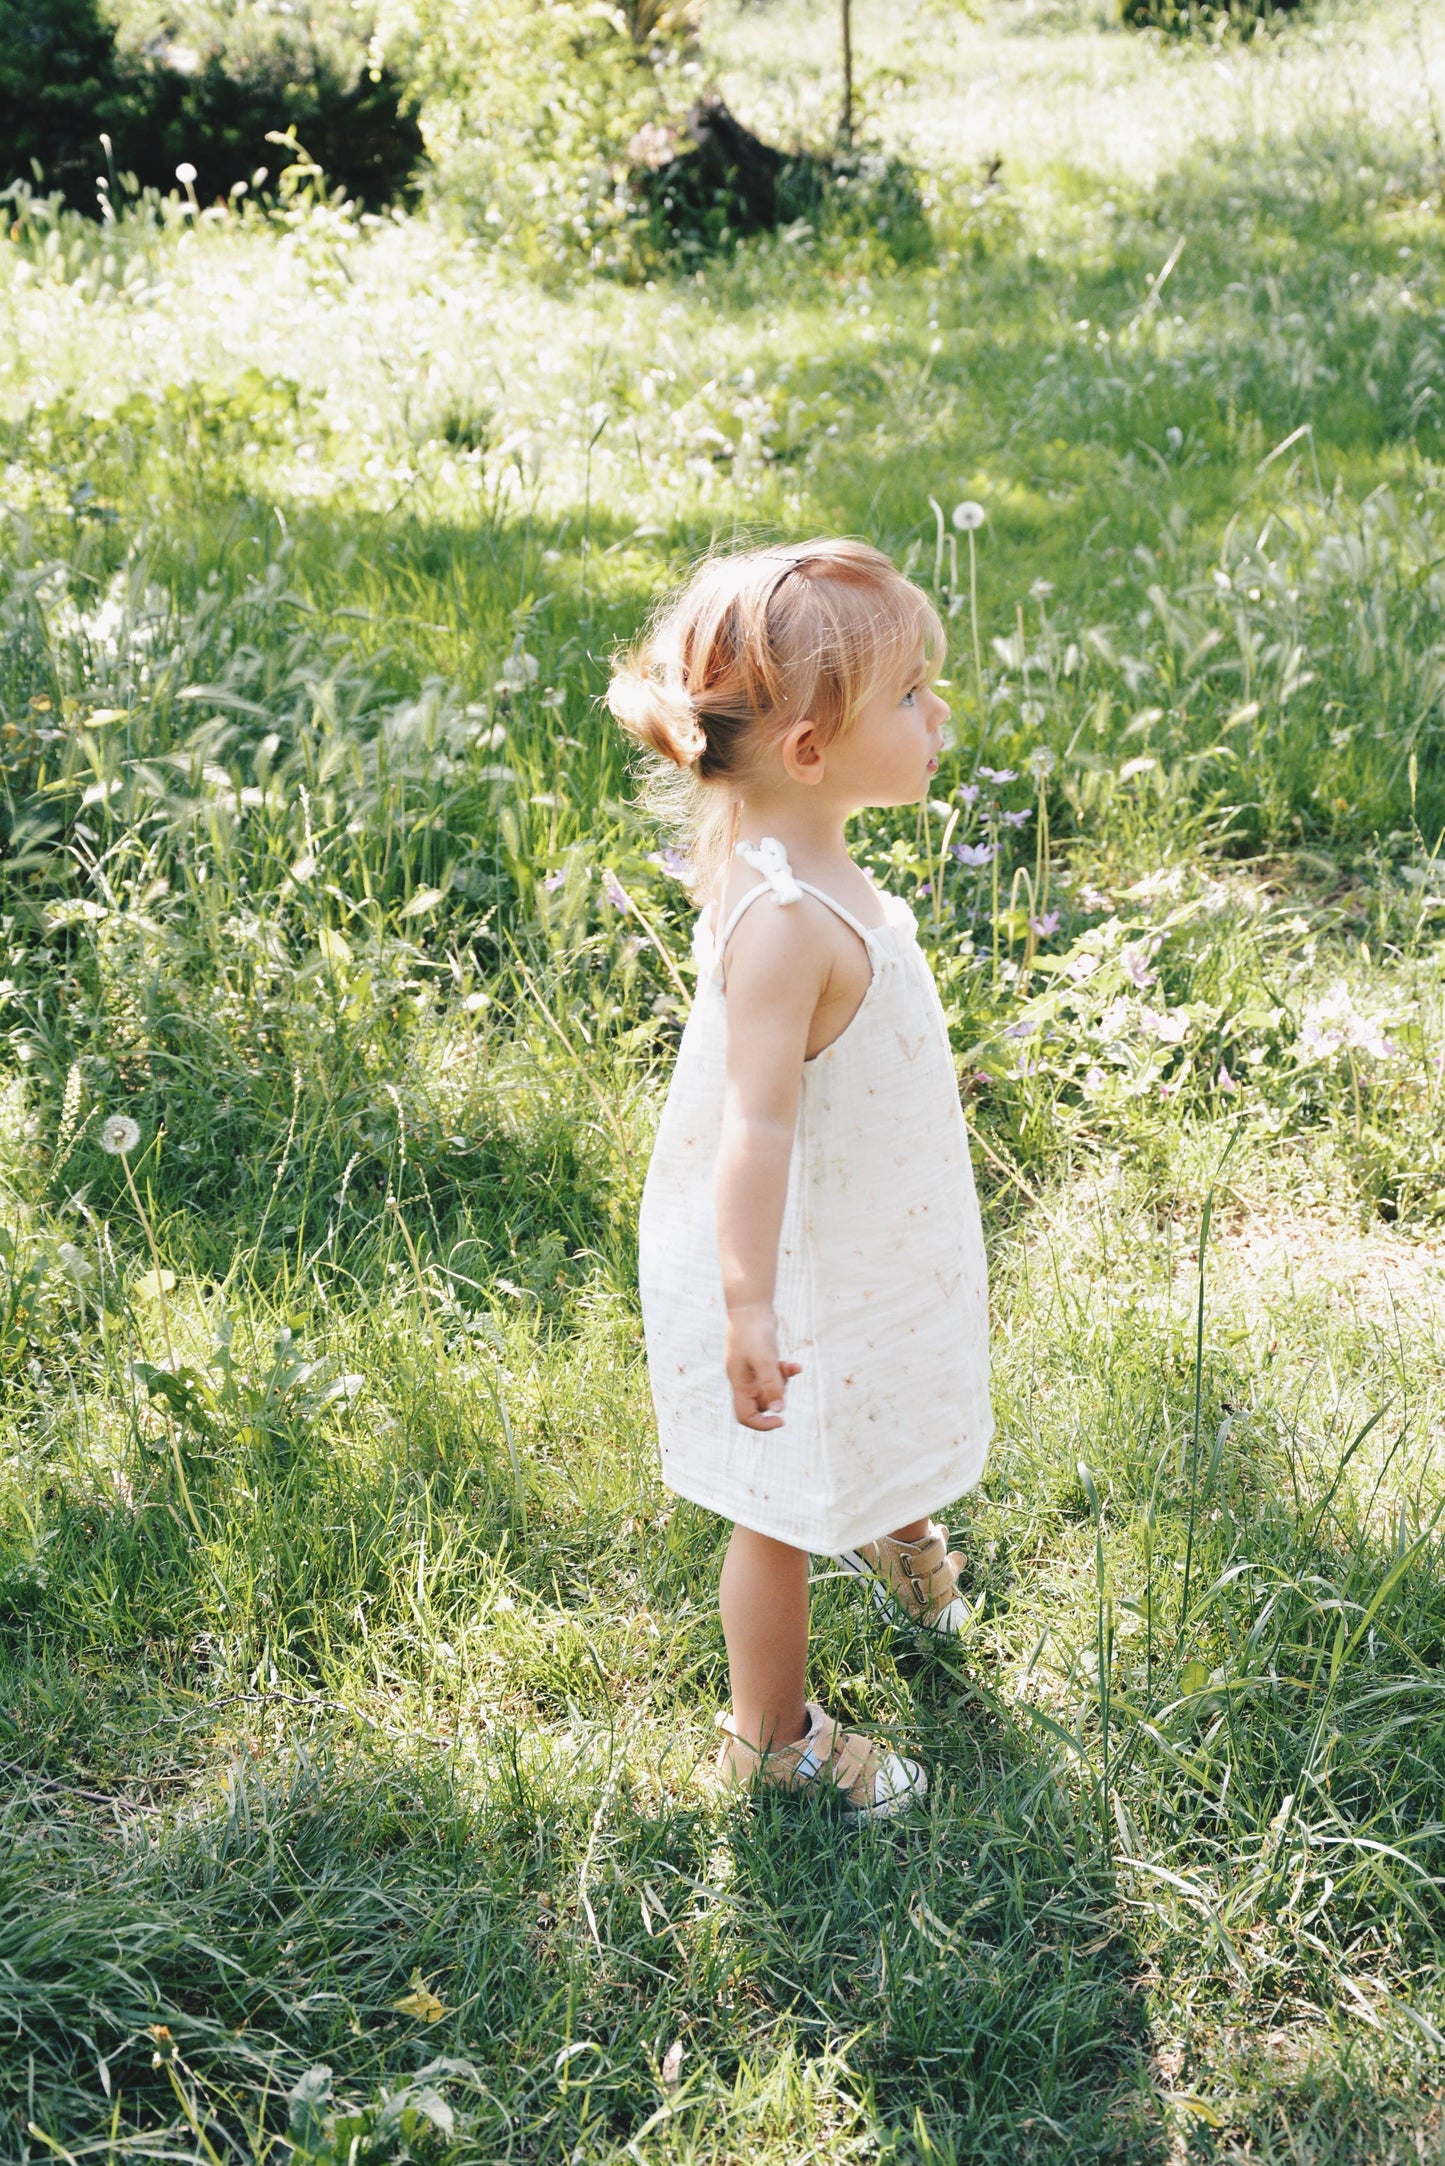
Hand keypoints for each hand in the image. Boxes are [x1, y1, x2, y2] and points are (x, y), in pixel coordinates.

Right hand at [725, 1304, 801, 1430]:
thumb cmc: (753, 1332)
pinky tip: (794, 1366)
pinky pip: (775, 1374)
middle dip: (777, 1398)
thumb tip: (779, 1410)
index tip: (780, 1420)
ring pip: (770, 1389)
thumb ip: (771, 1384)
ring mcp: (752, 1370)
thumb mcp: (764, 1359)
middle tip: (784, 1382)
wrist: (750, 1307)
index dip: (761, 1423)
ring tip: (788, 1368)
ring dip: (783, 1383)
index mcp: (740, 1383)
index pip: (745, 1416)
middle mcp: (744, 1380)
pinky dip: (785, 1372)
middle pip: (761, 1403)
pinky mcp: (761, 1360)